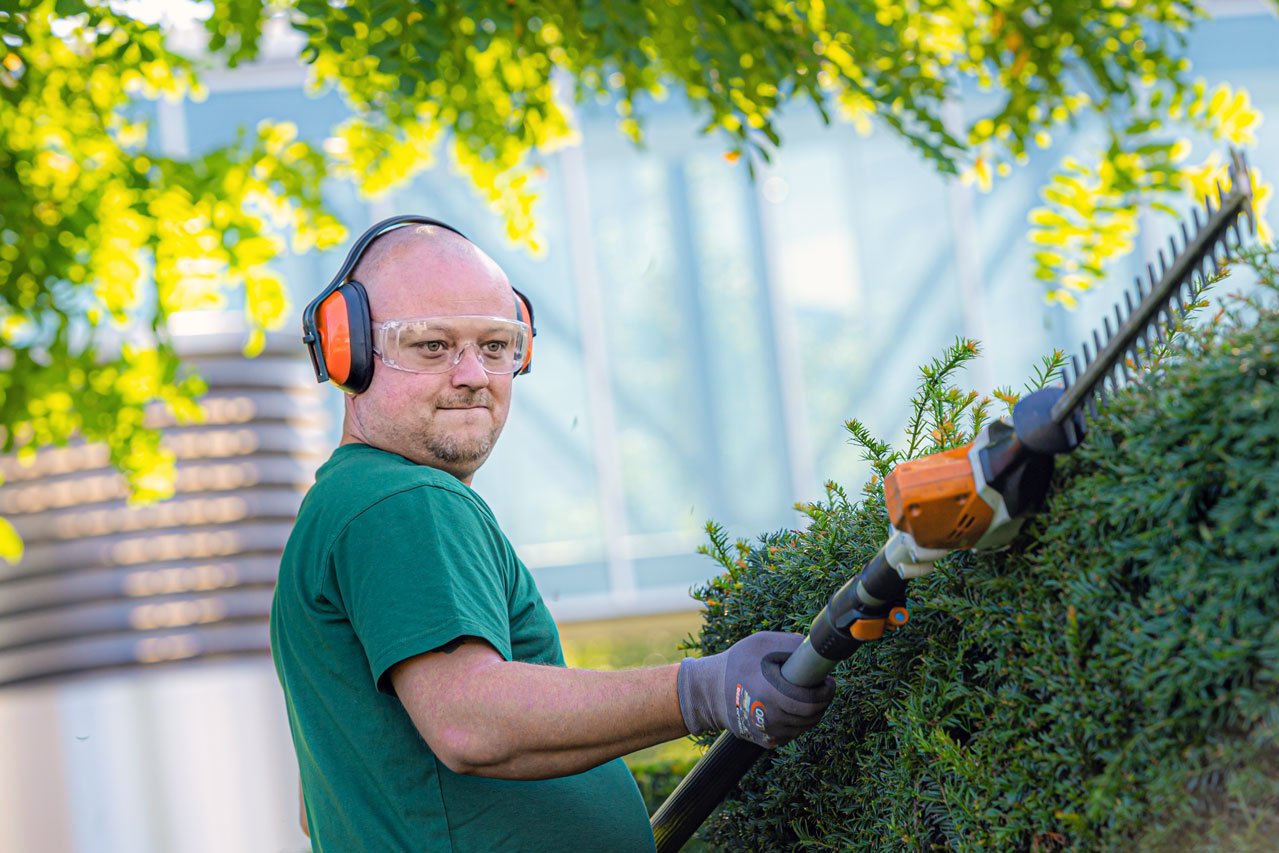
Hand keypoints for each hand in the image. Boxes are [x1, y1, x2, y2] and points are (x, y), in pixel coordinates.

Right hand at [676, 631, 835, 747]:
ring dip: (810, 712)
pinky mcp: (765, 741)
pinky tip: (788, 706)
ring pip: (804, 726)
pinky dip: (796, 721)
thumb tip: (817, 652)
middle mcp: (770, 719)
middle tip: (819, 686)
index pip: (813, 702)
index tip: (827, 681)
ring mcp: (768, 733)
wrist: (708, 691)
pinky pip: (792, 733)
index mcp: (771, 694)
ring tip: (803, 694)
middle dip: (821, 700)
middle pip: (812, 716)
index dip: (826, 691)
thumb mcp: (762, 643)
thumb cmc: (737, 662)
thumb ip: (791, 645)